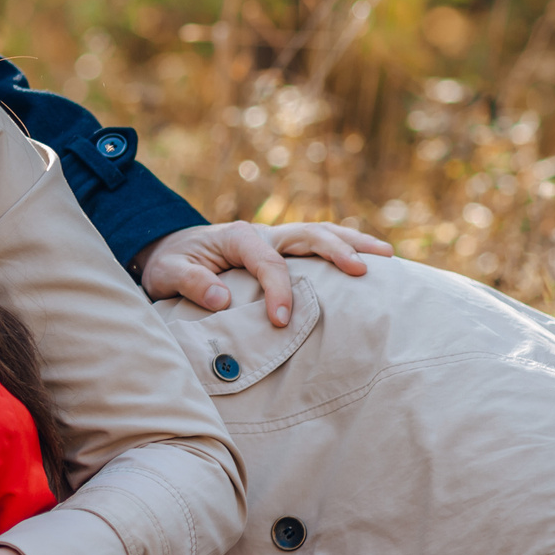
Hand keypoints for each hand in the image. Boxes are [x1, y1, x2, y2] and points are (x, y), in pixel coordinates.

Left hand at [135, 220, 393, 326]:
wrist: (169, 250)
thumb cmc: (169, 263)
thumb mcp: (168, 273)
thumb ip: (191, 283)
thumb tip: (221, 298)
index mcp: (238, 237)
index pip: (267, 262)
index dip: (278, 290)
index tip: (281, 321)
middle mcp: (263, 233)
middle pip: (307, 235)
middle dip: (336, 250)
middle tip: (361, 271)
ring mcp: (276, 239)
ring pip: (320, 233)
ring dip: (352, 242)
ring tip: (386, 257)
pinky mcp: (283, 249)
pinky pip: (318, 245)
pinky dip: (345, 248)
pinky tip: (370, 262)